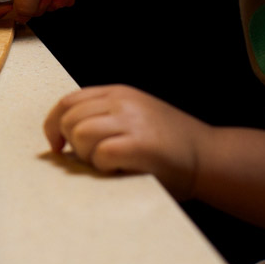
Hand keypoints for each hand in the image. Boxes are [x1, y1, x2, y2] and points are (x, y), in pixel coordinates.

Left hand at [44, 85, 207, 199]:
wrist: (210, 157)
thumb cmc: (170, 146)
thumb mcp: (136, 117)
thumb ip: (105, 118)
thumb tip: (63, 136)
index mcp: (119, 93)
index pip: (69, 101)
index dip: (54, 124)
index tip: (57, 146)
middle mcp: (124, 102)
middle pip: (70, 118)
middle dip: (72, 144)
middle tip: (93, 159)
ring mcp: (133, 121)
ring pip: (81, 134)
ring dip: (88, 156)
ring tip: (110, 164)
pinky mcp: (141, 144)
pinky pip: (101, 153)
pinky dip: (104, 167)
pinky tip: (121, 170)